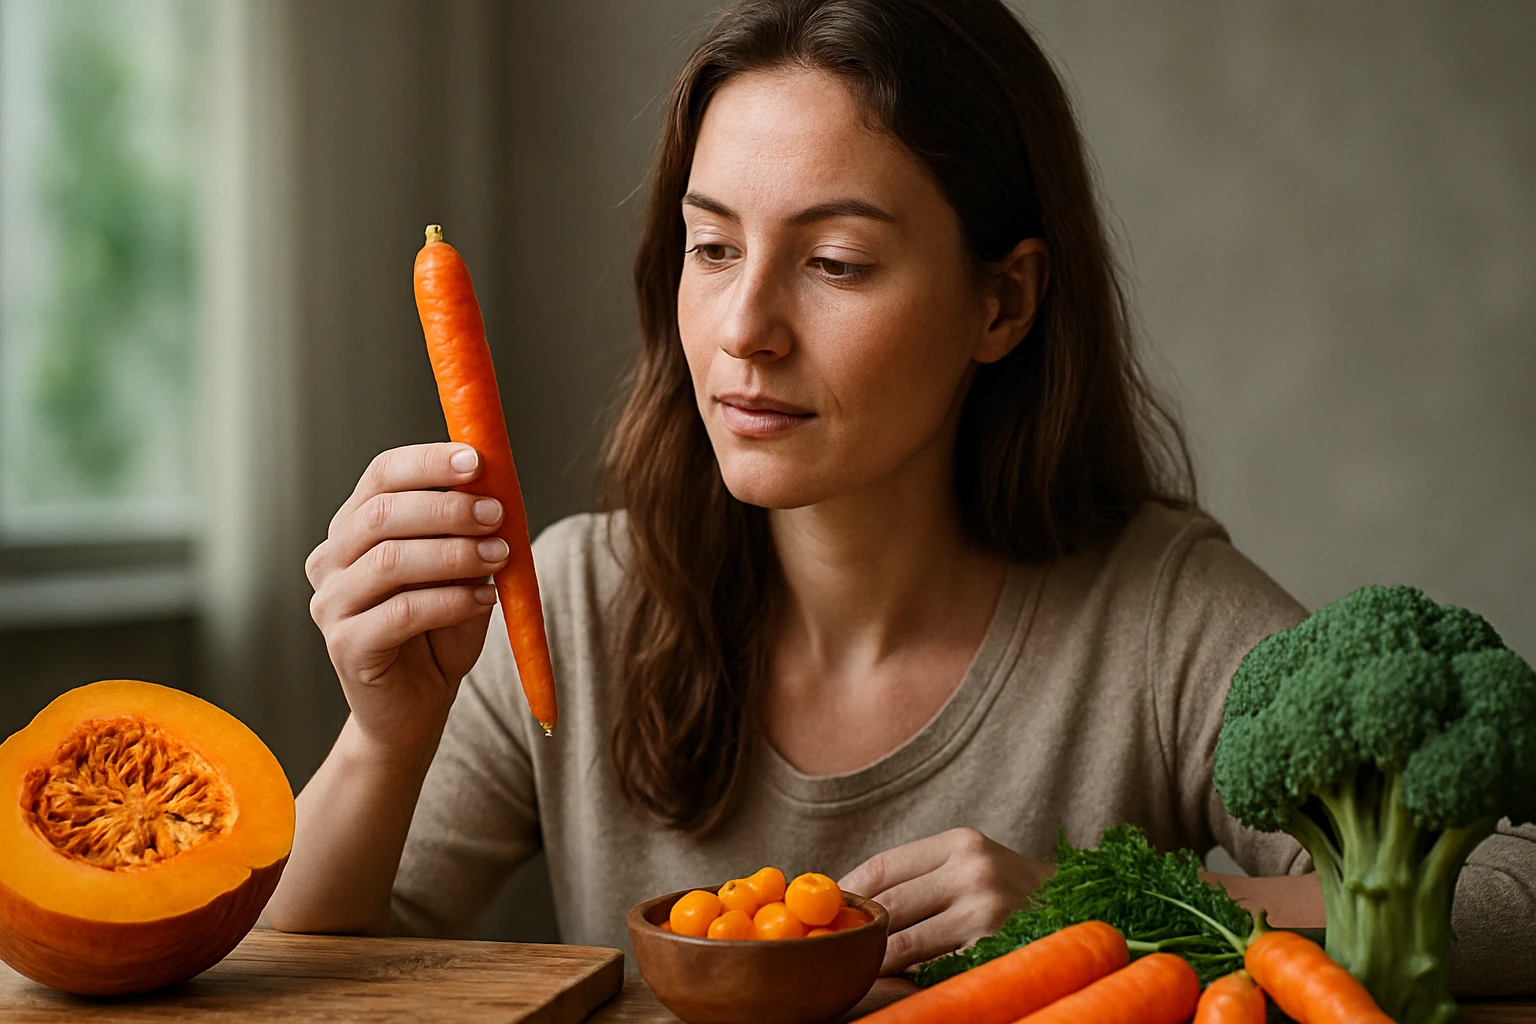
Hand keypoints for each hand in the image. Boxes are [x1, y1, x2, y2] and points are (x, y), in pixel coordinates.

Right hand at [305, 443, 508, 759]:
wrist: (417, 706)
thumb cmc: (440, 630)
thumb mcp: (461, 570)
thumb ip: (469, 531)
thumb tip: (494, 486)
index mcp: (354, 527)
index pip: (381, 476)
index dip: (427, 462)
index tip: (476, 460)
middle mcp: (331, 560)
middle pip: (382, 515)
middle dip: (447, 509)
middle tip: (497, 514)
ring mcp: (331, 604)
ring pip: (391, 562)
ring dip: (454, 554)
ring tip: (499, 556)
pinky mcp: (345, 646)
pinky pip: (402, 612)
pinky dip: (451, 601)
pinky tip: (484, 599)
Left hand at [839, 828, 1051, 974]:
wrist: (1087, 917)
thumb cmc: (1016, 895)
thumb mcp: (975, 865)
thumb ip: (925, 877)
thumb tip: (854, 900)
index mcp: (961, 843)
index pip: (883, 867)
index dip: (849, 892)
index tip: (830, 912)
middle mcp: (973, 872)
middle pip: (888, 907)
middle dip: (859, 932)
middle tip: (835, 948)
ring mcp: (986, 914)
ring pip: (904, 946)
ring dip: (877, 962)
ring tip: (859, 969)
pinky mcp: (994, 952)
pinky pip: (933, 972)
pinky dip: (912, 981)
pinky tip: (904, 984)